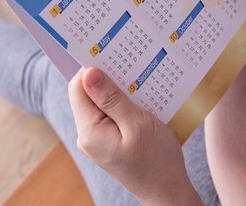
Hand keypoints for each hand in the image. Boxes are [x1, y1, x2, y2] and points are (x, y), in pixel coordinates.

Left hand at [68, 67, 202, 205]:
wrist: (168, 191)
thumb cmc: (157, 160)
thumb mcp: (137, 124)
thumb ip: (111, 98)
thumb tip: (88, 72)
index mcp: (89, 131)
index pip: (77, 87)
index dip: (91, 68)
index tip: (111, 54)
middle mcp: (87, 135)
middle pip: (88, 93)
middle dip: (107, 77)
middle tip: (129, 63)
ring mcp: (98, 138)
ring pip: (100, 102)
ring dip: (118, 90)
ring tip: (138, 81)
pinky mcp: (109, 140)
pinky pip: (110, 113)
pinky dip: (123, 103)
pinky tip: (140, 98)